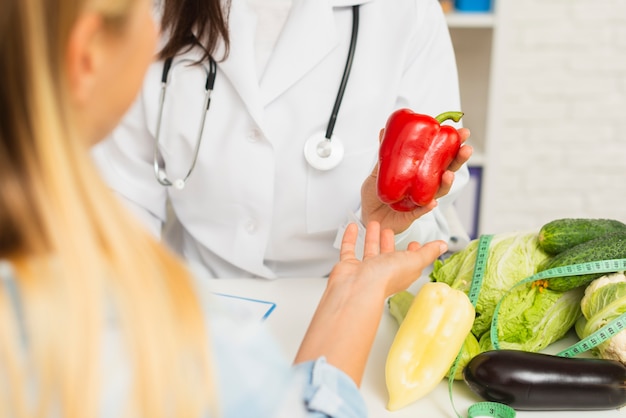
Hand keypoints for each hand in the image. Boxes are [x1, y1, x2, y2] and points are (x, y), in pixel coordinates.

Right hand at [294, 221, 445, 384]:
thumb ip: (428, 252)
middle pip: (388, 255)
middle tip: (389, 230)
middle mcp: (383, 272)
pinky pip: (349, 250)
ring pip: (369, 251)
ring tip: (373, 224)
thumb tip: (442, 246)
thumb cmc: (385, 278)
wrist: (358, 288)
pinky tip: (353, 228)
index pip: (410, 262)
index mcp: (402, 272)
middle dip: (389, 242)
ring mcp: (365, 270)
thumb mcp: (414, 261)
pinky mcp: (349, 267)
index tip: (414, 243)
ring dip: (372, 238)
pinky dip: (350, 238)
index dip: (413, 252)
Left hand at [360, 127, 471, 233]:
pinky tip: (432, 203)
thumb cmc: (377, 194)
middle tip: (465, 149)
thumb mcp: (379, 170)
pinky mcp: (413, 215)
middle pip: (448, 171)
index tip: (463, 133)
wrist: (367, 216)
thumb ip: (385, 154)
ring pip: (439, 192)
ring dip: (446, 183)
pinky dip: (427, 207)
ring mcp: (421, 200)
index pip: (442, 156)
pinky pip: (421, 211)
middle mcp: (426, 186)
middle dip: (458, 160)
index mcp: (422, 172)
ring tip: (449, 174)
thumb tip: (385, 131)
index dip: (454, 145)